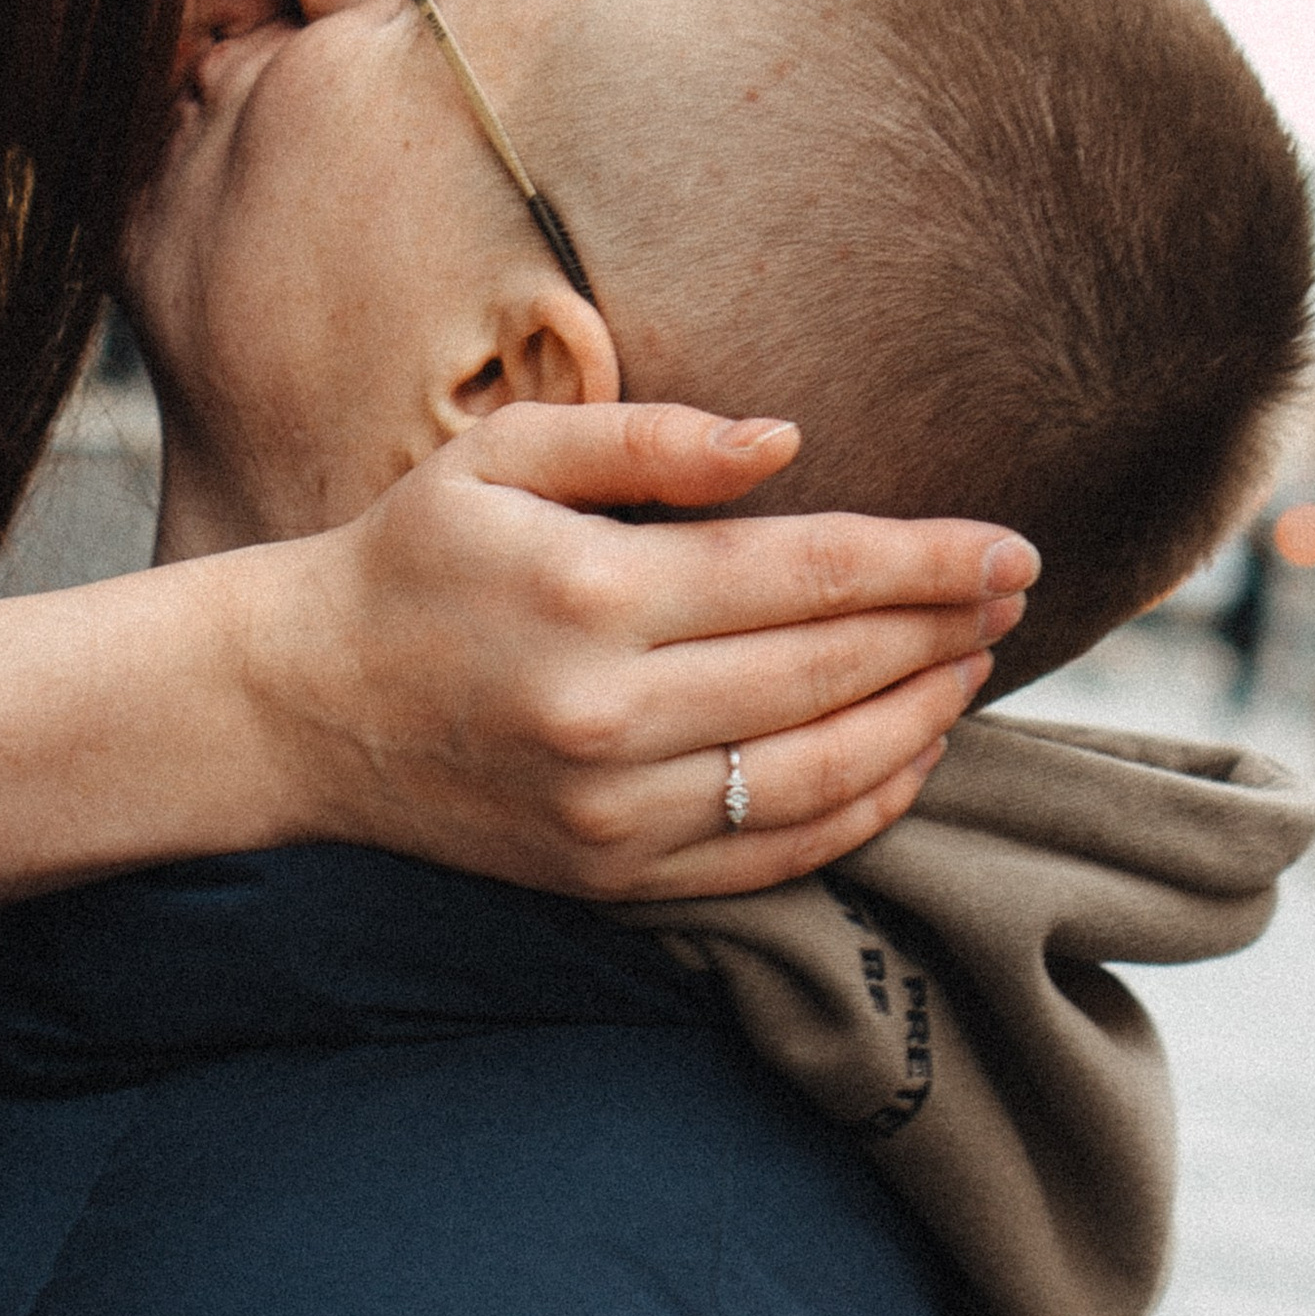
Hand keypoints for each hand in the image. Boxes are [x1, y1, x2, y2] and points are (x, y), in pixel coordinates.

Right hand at [243, 406, 1034, 901]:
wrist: (298, 707)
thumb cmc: (411, 558)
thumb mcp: (505, 457)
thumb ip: (649, 438)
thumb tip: (787, 442)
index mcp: (593, 595)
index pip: (809, 574)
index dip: (926, 561)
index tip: (1010, 546)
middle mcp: (610, 715)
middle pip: (833, 672)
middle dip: (943, 628)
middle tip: (1017, 595)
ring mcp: (613, 813)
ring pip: (821, 774)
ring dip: (922, 720)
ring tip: (971, 665)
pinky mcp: (611, 877)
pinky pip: (773, 856)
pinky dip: (860, 810)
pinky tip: (905, 758)